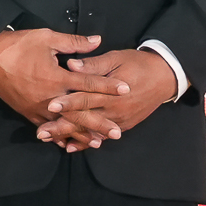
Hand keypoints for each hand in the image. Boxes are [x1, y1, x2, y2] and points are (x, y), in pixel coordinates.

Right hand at [0, 29, 128, 147]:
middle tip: (117, 132)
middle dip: (99, 123)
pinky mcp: (28, 112)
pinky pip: (47, 127)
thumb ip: (74, 42)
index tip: (126, 90)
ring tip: (98, 143)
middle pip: (80, 112)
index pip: (88, 83)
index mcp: (57, 77)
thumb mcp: (46, 37)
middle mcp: (50, 96)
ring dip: (81, 134)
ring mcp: (38, 107)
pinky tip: (69, 143)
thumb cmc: (18, 45)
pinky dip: (59, 136)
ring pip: (64, 124)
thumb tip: (97, 40)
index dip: (108, 86)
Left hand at [40, 48, 176, 149]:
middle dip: (62, 126)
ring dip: (69, 136)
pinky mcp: (123, 125)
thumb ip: (93, 65)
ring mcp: (119, 120)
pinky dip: (85, 142)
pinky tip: (70, 147)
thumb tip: (70, 65)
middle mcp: (115, 110)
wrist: (165, 77)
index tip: (50, 105)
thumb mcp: (116, 58)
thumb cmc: (138, 64)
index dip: (67, 102)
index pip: (85, 98)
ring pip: (90, 131)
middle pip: (84, 119)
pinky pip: (101, 136)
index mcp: (112, 92)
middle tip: (41, 132)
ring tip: (49, 140)